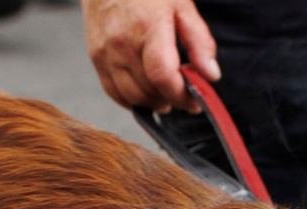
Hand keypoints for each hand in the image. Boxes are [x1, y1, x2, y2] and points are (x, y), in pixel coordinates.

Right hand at [83, 0, 220, 111]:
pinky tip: (146, 93)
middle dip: (171, 99)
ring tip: (166, 94)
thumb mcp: (181, 6)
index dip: (182, 95)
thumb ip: (199, 42)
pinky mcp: (96, 58)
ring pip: (132, 97)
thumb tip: (210, 76)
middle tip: (184, 94)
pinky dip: (132, 100)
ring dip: (153, 102)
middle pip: (149, 91)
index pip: (163, 76)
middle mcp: (122, 43)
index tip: (195, 100)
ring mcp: (105, 53)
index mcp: (148, 27)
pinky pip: (114, 92)